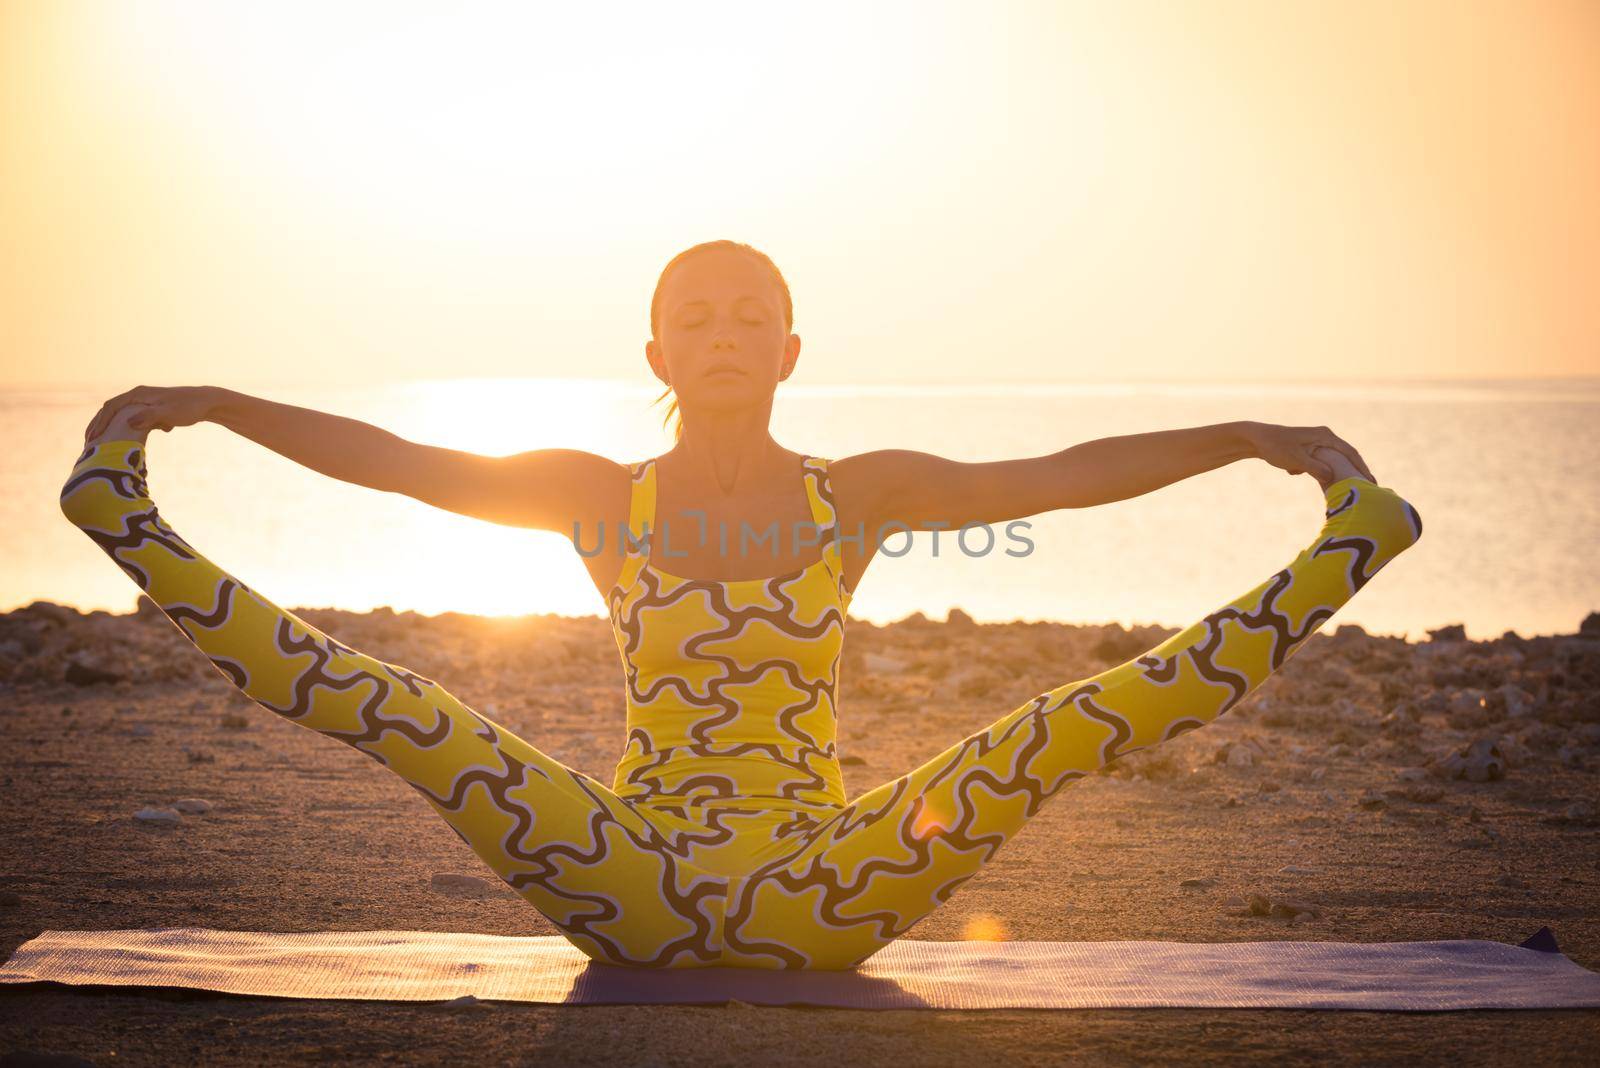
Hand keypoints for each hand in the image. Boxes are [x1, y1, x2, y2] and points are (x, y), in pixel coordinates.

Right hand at [84, 385, 217, 443]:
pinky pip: (131, 419)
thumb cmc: (189, 408)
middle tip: (88, 444)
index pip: (111, 407)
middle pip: (111, 410)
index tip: (92, 439)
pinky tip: (122, 444)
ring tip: (99, 445)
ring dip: (109, 429)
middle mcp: (138, 395)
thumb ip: (150, 417)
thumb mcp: (169, 413)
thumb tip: (130, 422)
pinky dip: (123, 430)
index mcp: (138, 394)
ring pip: (120, 415)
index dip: (100, 423)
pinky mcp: (151, 409)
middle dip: (99, 426)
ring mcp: (144, 402)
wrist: (207, 403)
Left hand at [1243, 422, 1374, 483]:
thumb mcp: (1296, 459)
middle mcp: (1324, 437)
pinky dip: (1315, 472)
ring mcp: (1316, 443)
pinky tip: (1296, 472)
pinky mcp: (1308, 450)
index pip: (1350, 453)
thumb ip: (1315, 468)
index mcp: (1325, 436)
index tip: (1371, 482)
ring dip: (1334, 475)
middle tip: (1367, 489)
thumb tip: (1331, 477)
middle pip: (1345, 457)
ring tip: (1346, 490)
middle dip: (1353, 473)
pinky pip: (1318, 463)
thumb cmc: (1275, 447)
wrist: (1255, 439)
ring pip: (1331, 462)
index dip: (1362, 468)